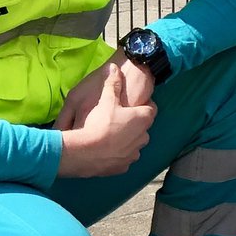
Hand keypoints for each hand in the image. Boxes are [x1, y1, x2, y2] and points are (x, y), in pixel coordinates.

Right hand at [57, 63, 156, 177]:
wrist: (84, 152)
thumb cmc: (99, 123)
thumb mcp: (106, 100)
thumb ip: (112, 84)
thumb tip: (114, 67)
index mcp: (142, 119)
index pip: (151, 109)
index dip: (143, 105)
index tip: (133, 104)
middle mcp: (143, 137)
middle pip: (142, 127)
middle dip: (133, 124)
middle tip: (117, 119)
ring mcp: (134, 154)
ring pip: (134, 144)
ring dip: (126, 140)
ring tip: (109, 135)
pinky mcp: (123, 167)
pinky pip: (123, 158)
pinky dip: (117, 154)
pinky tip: (105, 149)